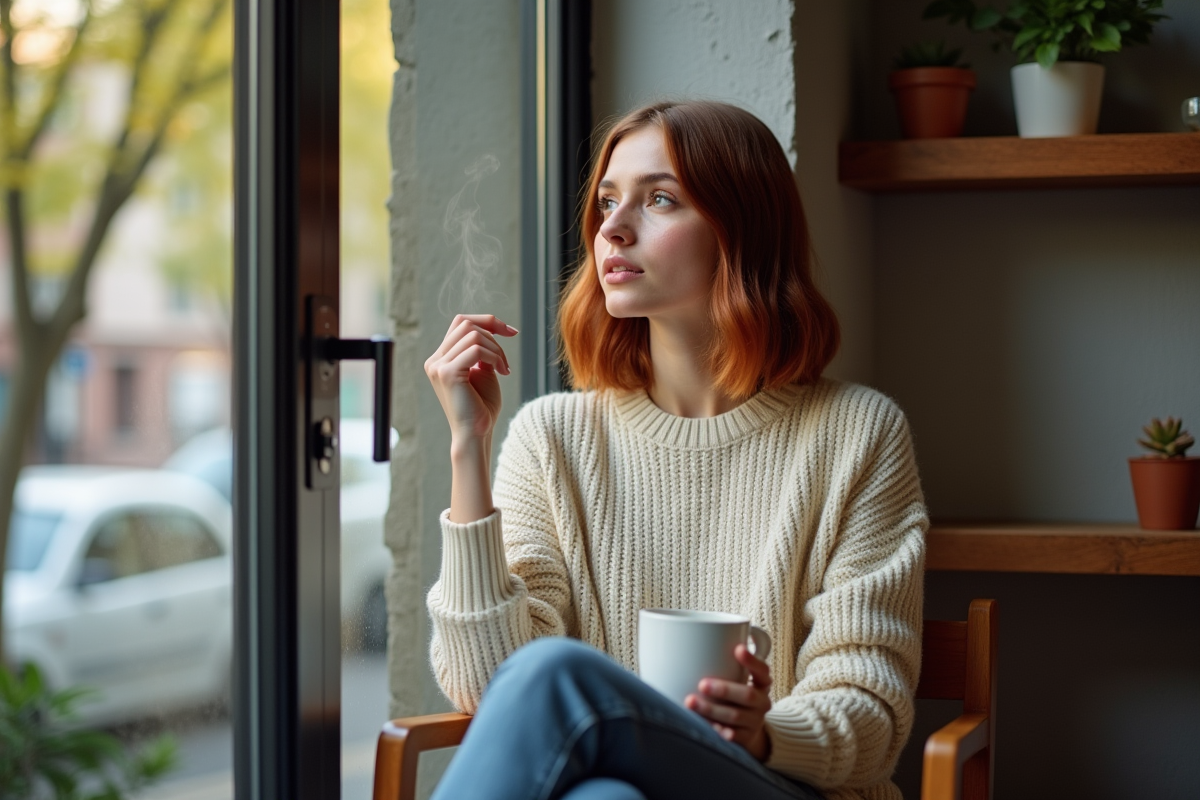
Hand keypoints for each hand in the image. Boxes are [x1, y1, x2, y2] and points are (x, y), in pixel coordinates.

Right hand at [424, 314, 517, 444]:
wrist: (476, 434)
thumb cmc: (482, 407)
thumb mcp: (484, 371)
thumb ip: (482, 351)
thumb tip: (491, 329)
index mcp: (441, 358)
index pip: (461, 323)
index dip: (488, 321)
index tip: (511, 332)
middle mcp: (435, 360)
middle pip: (465, 323)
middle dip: (494, 333)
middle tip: (506, 359)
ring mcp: (438, 366)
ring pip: (473, 335)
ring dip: (496, 349)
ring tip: (504, 369)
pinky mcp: (447, 373)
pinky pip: (476, 350)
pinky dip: (495, 357)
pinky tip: (502, 372)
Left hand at [685, 644, 772, 760]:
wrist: (748, 730)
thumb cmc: (734, 696)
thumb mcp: (738, 679)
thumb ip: (726, 664)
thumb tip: (692, 645)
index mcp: (761, 683)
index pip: (762, 670)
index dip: (752, 661)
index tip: (738, 649)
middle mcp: (762, 702)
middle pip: (747, 695)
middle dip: (724, 689)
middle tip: (702, 684)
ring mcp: (755, 722)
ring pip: (735, 716)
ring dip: (712, 710)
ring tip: (691, 702)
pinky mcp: (745, 738)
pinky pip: (731, 736)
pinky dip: (717, 730)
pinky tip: (705, 726)